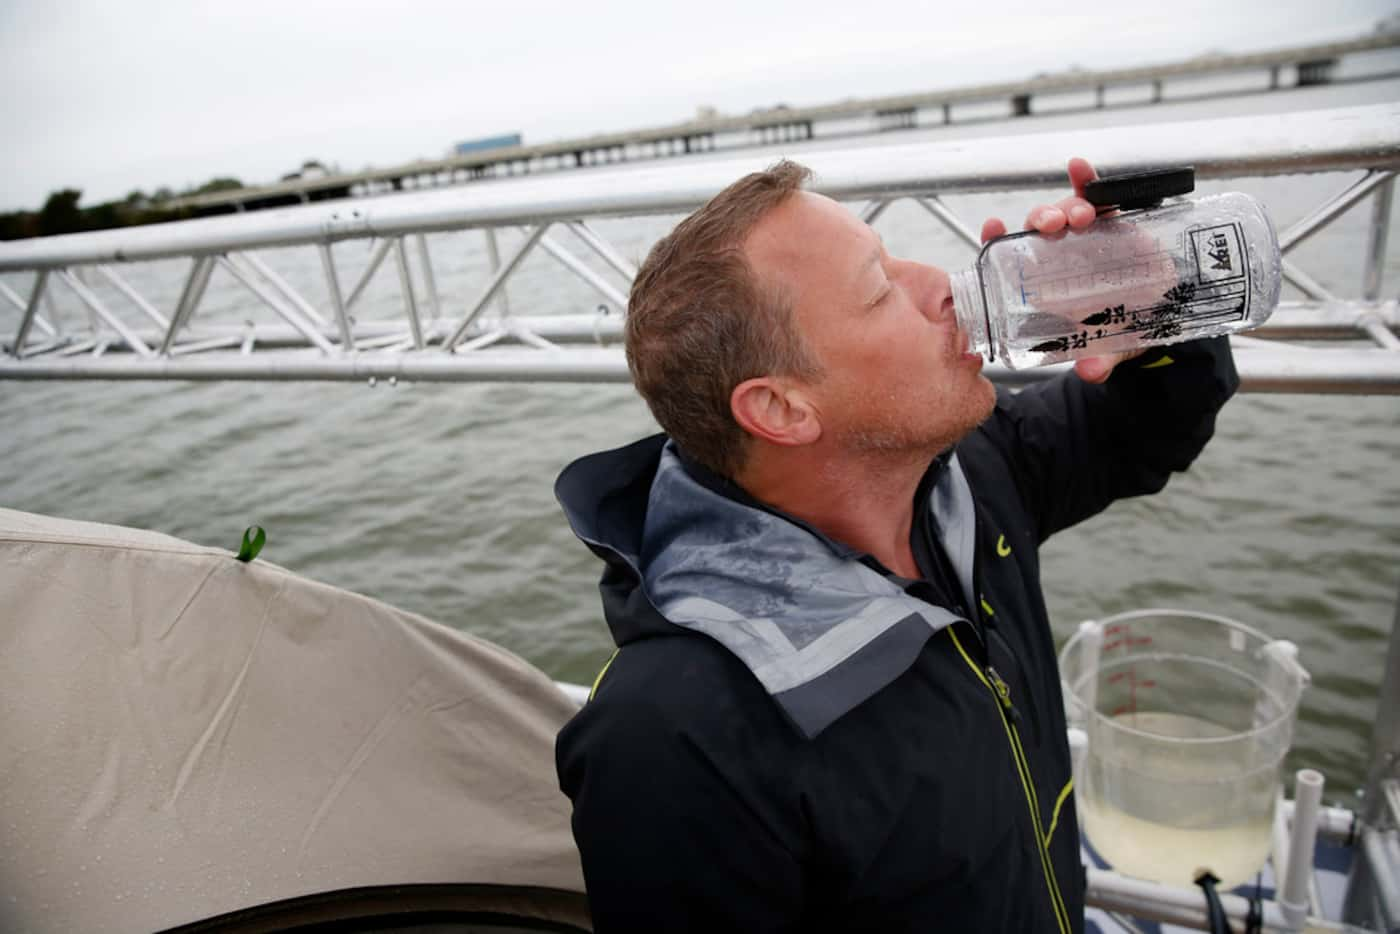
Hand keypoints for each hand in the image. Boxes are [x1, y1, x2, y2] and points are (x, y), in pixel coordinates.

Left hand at [979, 157, 1143, 383]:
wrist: (1159, 315)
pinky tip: (1078, 166)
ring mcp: (1087, 236)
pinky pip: (1099, 195)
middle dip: (1041, 221)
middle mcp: (1062, 255)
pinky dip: (1087, 179)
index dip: (996, 242)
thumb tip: (1092, 372)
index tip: (991, 227)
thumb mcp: (1110, 349)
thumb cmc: (1121, 330)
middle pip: (1040, 230)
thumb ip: (1100, 360)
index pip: (1012, 259)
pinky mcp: (1116, 223)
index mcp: (1048, 283)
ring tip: (1078, 216)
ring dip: (1068, 207)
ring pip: (1068, 212)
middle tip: (1049, 226)